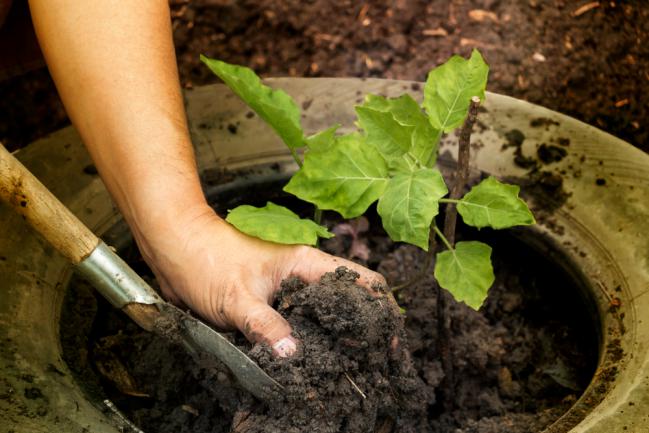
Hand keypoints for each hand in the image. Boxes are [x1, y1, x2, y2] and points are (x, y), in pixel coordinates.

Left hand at [134, 203, 385, 356]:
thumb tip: (292, 355)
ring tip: (348, 368)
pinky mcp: (274, 306)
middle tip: (372, 363)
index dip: (381, 309)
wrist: (176, 250)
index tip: (387, 341)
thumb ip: (265, 325)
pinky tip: (312, 363)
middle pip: (350, 302)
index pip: (361, 280)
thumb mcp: (237, 297)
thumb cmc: (207, 260)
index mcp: (307, 264)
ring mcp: (289, 292)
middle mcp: (304, 278)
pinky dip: (311, 343)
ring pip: (325, 316)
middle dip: (364, 331)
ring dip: (337, 339)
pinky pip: (301, 326)